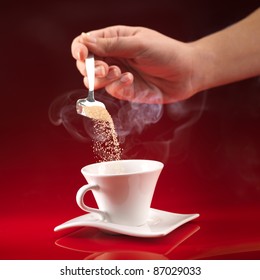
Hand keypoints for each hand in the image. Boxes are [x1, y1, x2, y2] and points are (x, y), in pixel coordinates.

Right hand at [71, 26, 196, 103]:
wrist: (185, 74)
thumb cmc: (165, 52)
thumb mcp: (138, 44)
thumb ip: (111, 45)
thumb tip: (83, 42)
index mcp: (113, 39)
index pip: (85, 43)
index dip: (79, 49)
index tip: (82, 55)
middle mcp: (112, 57)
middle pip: (85, 65)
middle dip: (89, 68)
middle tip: (104, 69)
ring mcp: (117, 75)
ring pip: (94, 81)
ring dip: (101, 79)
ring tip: (119, 73)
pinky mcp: (125, 90)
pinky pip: (111, 90)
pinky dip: (118, 86)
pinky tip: (131, 80)